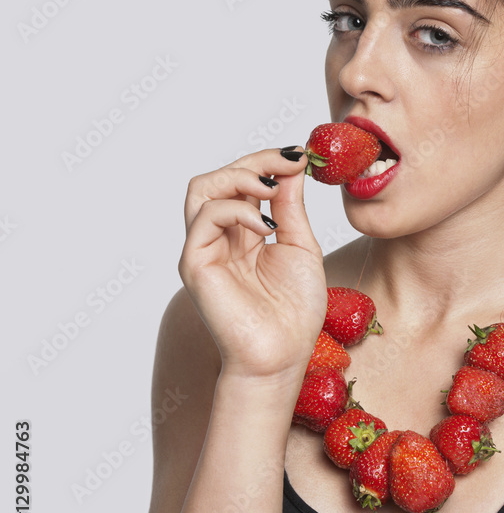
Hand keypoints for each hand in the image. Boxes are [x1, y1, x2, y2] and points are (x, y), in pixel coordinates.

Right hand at [178, 147, 327, 383]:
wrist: (283, 356)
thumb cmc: (294, 311)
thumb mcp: (300, 245)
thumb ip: (290, 206)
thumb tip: (292, 165)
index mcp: (242, 233)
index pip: (242, 182)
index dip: (268, 161)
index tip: (300, 156)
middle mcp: (218, 237)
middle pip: (219, 177)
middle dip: (255, 161)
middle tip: (288, 163)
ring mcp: (203, 248)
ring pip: (202, 188)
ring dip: (239, 176)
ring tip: (271, 188)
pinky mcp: (194, 263)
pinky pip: (205, 217)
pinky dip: (236, 208)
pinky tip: (265, 226)